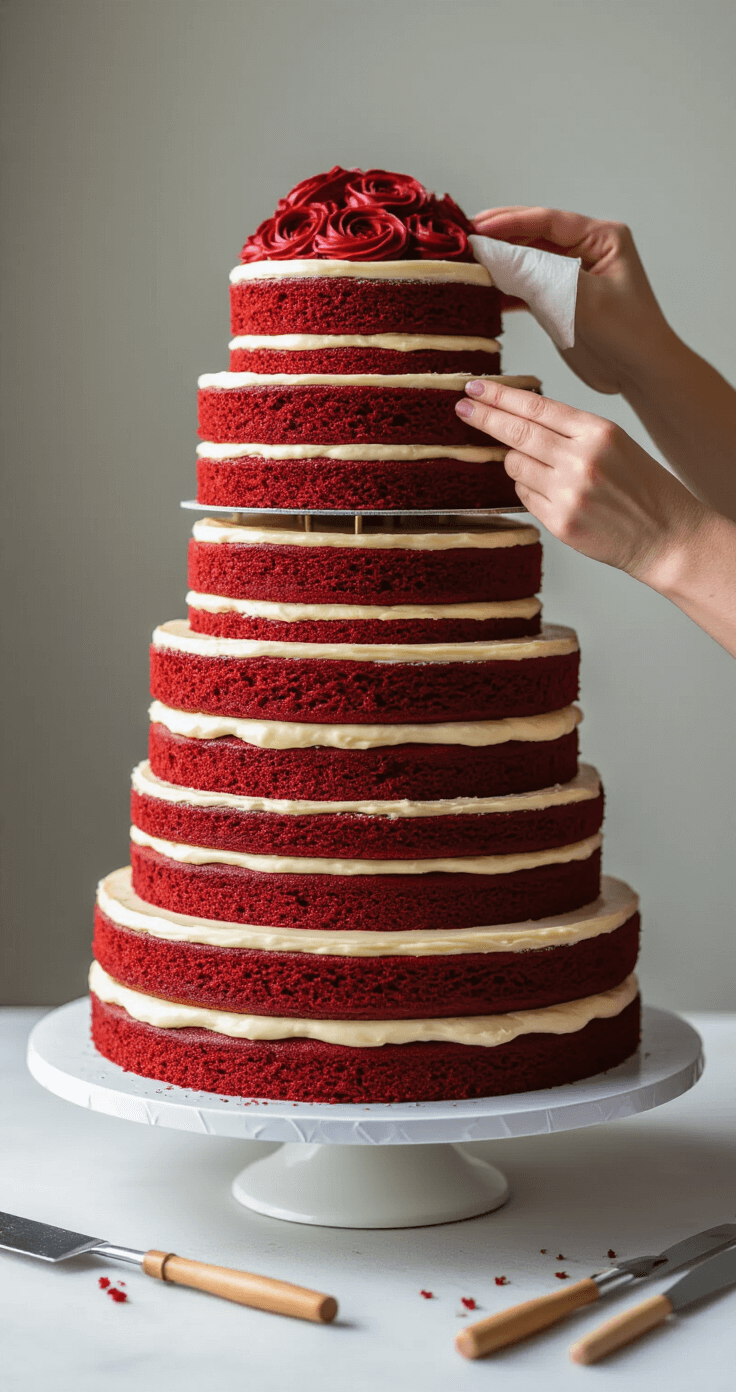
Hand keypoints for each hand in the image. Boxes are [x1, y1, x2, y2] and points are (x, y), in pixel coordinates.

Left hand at [455, 379, 704, 585]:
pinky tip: (556, 496)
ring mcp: (568, 494)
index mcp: (598, 432)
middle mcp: (581, 460)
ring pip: (515, 467)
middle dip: (484, 419)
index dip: (499, 397)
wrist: (666, 535)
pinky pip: (524, 498)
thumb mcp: (615, 444)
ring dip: (517, 464)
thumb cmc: (641, 487)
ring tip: (545, 471)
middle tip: (462, 409)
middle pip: (517, 433)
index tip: (474, 389)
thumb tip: (517, 420)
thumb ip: (570, 431)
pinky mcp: (560, 523)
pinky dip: (529, 492)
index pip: (536, 408)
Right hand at [472, 206, 675, 394]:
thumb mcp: (582, 299)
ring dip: (499, 264)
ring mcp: (571, 275)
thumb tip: (496, 256)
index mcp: (602, 237)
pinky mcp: (559, 300)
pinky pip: (526, 287)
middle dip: (499, 238)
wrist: (640, 373)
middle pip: (533, 236)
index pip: (548, 221)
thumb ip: (540, 275)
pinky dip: (505, 290)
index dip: (510, 222)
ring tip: (467, 265)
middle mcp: (586, 249)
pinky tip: (483, 294)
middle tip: (464, 241)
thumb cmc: (627, 333)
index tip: (477, 228)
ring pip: (526, 261)